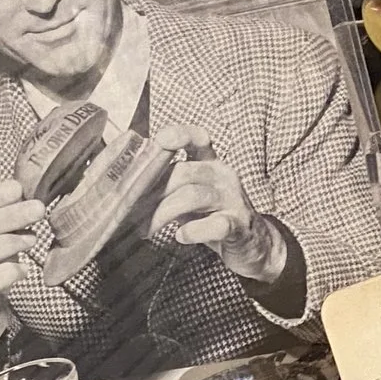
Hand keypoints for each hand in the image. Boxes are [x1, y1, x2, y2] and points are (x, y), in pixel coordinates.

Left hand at [144, 133, 290, 284]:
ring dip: (163, 213)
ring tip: (147, 229)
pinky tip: (180, 237)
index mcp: (211, 163)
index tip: (158, 140)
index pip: (198, 138)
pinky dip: (193, 231)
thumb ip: (167, 184)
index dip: (179, 135)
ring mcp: (233, 200)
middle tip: (132, 211)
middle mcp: (223, 176)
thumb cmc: (214, 217)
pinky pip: (215, 224)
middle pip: (183, 173)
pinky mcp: (238, 226)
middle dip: (152, 193)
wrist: (254, 245)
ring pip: (193, 196)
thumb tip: (126, 183)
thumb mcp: (191, 194)